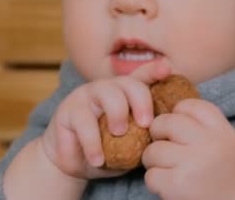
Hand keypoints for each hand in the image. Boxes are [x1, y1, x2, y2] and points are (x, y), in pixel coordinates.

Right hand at [40, 60, 170, 179]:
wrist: (73, 165)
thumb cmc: (106, 151)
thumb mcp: (130, 145)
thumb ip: (144, 136)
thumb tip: (165, 137)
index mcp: (124, 94)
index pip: (141, 78)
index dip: (154, 71)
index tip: (166, 69)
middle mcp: (106, 89)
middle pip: (128, 83)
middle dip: (141, 100)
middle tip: (146, 124)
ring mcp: (86, 96)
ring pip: (107, 93)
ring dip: (118, 113)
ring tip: (120, 133)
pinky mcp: (67, 110)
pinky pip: (84, 121)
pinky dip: (93, 143)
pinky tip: (98, 159)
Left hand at [142, 98, 234, 199]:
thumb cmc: (231, 176)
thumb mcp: (230, 142)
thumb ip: (207, 126)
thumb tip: (174, 112)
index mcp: (221, 130)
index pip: (190, 105)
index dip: (178, 113)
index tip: (178, 128)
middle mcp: (207, 143)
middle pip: (166, 123)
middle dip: (159, 134)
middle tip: (165, 148)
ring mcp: (191, 163)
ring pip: (153, 150)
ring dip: (154, 161)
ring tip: (168, 170)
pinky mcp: (177, 185)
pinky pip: (151, 175)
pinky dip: (155, 182)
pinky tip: (169, 186)